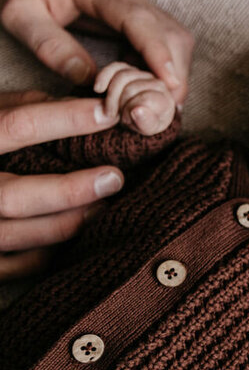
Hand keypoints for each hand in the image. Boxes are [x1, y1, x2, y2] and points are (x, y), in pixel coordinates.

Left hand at [0, 0, 193, 101]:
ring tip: (158, 105)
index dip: (157, 50)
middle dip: (174, 74)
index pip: (138, 18)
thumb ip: (49, 45)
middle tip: (162, 111)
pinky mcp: (143, 18)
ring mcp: (139, 5)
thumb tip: (87, 79)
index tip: (170, 82)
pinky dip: (166, 71)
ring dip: (174, 75)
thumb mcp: (19, 14)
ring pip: (176, 40)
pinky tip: (152, 91)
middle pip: (169, 33)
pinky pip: (168, 45)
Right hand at [0, 90, 122, 280]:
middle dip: (69, 190)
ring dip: (68, 223)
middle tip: (115, 178)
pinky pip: (18, 264)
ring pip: (17, 234)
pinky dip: (52, 250)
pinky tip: (79, 233)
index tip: (107, 114)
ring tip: (106, 207)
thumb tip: (90, 105)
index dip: (64, 119)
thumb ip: (27, 105)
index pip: (15, 126)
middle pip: (13, 197)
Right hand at [94, 62, 175, 135]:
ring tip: (110, 110)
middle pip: (132, 89)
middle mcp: (158, 84)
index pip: (146, 100)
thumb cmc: (143, 124)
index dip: (132, 111)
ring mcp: (144, 75)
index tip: (127, 121)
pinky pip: (116, 67)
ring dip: (111, 95)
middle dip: (119, 105)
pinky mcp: (130, 69)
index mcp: (166, 100)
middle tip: (116, 117)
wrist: (135, 118)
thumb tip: (137, 111)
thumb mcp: (146, 128)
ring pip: (123, 77)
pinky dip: (105, 76)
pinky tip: (98, 89)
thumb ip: (146, 122)